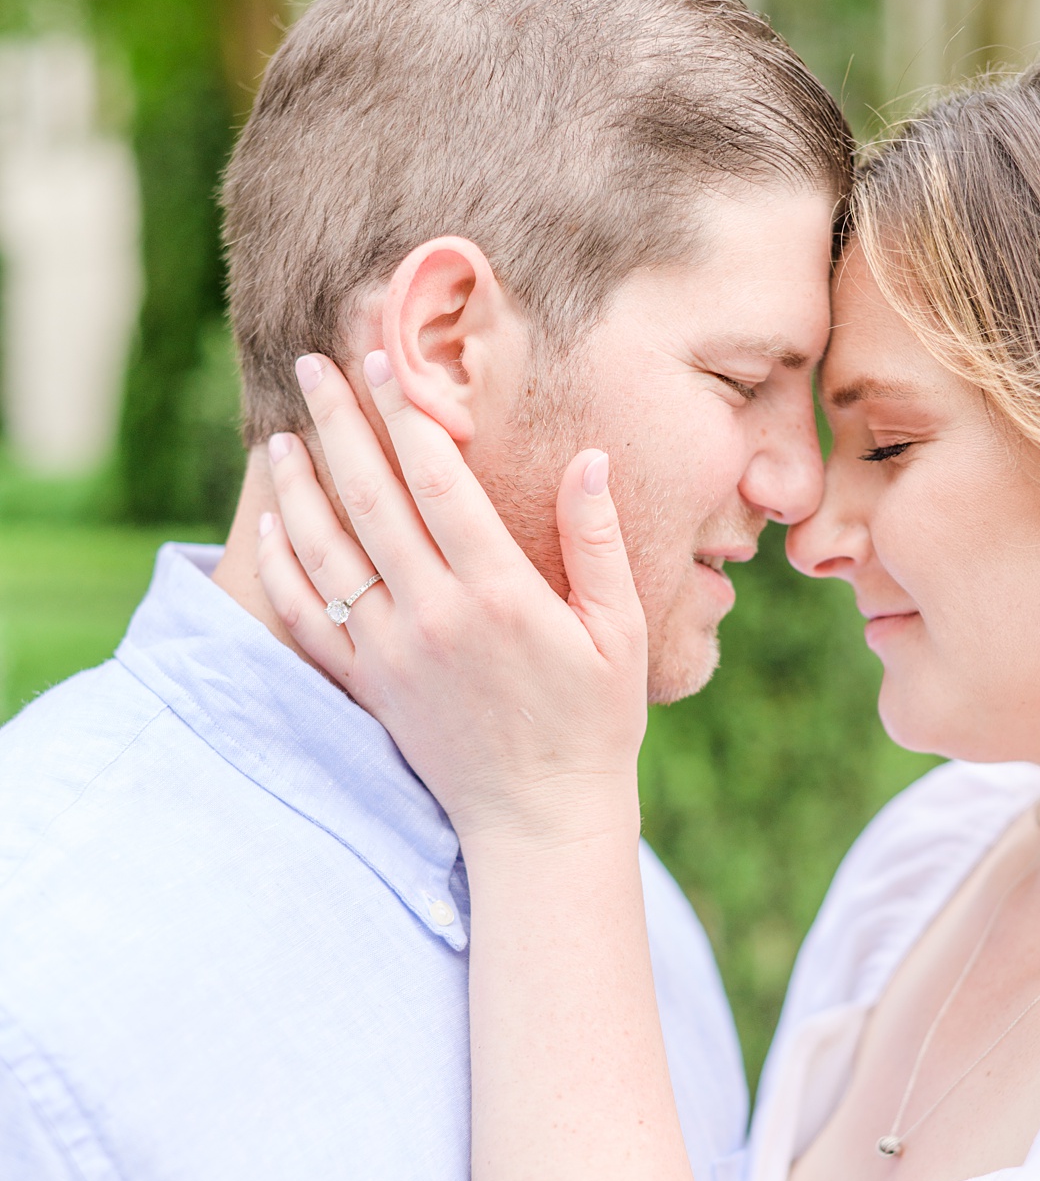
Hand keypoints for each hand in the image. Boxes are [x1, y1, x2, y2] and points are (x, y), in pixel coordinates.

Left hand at [254, 350, 648, 850]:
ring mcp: (390, 651)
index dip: (408, 414)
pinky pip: (306, 616)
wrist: (542, 819)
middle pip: (370, 498)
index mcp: (501, 593)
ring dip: (299, 485)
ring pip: (326, 550)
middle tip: (315, 366)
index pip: (437, 481)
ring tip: (283, 434)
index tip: (387, 362)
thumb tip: (590, 460)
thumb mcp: (623, 632)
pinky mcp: (366, 685)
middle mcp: (434, 615)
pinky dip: (282, 564)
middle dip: (340, 423)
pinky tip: (274, 524)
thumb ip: (598, 543)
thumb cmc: (596, 723)